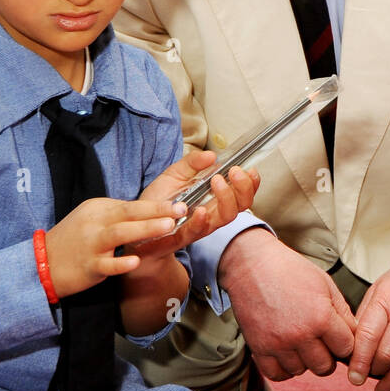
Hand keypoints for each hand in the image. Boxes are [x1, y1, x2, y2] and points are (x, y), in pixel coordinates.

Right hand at [44, 197, 187, 299]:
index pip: (132, 205)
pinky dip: (121, 263)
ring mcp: (91, 244)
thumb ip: (118, 214)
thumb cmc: (74, 239)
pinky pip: (106, 264)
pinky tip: (136, 262)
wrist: (42, 263)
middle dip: (157, 210)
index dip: (157, 204)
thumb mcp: (93, 218)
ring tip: (168, 227)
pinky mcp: (88, 266)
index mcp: (98, 208)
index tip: (181, 203)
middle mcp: (95, 223)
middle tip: (181, 209)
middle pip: (128, 213)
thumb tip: (150, 211)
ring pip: (120, 234)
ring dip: (145, 229)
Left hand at [125, 150, 258, 261]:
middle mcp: (214, 212)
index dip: (251, 183)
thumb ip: (192, 163)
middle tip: (234, 171)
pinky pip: (198, 230)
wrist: (138, 226)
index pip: (242, 192)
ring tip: (217, 181)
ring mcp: (202, 225)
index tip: (250, 169)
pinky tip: (201, 209)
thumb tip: (211, 155)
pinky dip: (202, 220)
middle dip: (244, 187)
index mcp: (215, 197)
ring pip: (227, 216)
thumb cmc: (159, 201)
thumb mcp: (175, 174)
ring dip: (227, 198)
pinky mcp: (184, 235)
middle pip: (242, 204)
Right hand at [218, 228, 356, 380]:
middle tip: (321, 343)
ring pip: (301, 371)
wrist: (253, 265)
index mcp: (321, 317)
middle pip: (325, 367)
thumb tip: (354, 333)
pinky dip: (284, 369)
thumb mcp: (326, 284)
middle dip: (327, 356)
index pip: (346, 349)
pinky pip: (277, 374)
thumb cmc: (291, 270)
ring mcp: (278, 344)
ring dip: (304, 361)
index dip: (345, 343)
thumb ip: (342, 312)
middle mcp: (301, 335)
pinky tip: (287, 354)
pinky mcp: (259, 348)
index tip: (339, 337)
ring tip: (301, 343)